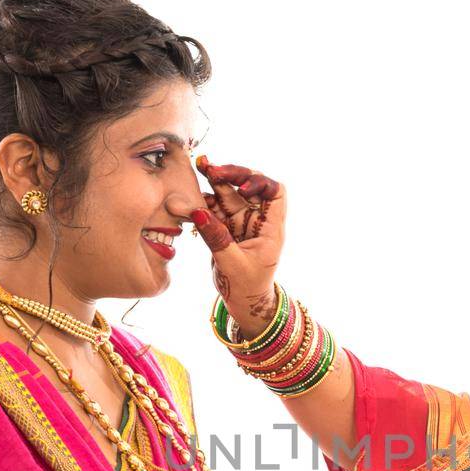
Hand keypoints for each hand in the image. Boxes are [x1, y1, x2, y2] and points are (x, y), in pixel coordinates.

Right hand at [192, 157, 285, 326]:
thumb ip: (216, 237)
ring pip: (228, 195)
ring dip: (215, 182)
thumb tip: (198, 211)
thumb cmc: (248, 288)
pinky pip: (215, 210)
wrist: (244, 304)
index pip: (275, 192)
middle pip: (247, 187)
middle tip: (210, 168)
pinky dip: (205, 201)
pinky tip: (194, 192)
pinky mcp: (226, 229)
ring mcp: (241, 224)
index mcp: (270, 228)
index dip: (260, 183)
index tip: (242, 188)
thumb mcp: (232, 264)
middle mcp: (257, 221)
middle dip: (231, 175)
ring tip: (200, 166)